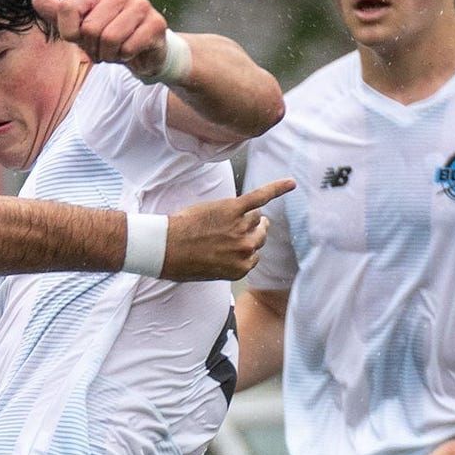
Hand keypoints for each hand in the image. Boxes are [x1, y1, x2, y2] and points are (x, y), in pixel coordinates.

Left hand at [32, 0, 170, 74]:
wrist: (141, 50)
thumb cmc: (105, 36)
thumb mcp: (77, 28)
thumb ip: (57, 13)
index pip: (66, 8)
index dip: (69, 31)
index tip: (80, 35)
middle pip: (89, 28)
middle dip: (92, 47)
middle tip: (101, 46)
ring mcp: (140, 5)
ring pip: (109, 38)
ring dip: (109, 54)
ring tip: (115, 49)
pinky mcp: (156, 23)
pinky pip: (129, 47)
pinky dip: (125, 57)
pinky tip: (130, 50)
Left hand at [163, 179, 293, 280]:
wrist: (163, 248)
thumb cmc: (181, 262)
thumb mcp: (210, 271)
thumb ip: (229, 262)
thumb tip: (238, 253)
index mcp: (241, 268)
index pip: (254, 253)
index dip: (240, 247)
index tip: (227, 246)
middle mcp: (246, 248)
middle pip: (259, 233)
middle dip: (246, 231)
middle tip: (227, 229)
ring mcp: (241, 228)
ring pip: (256, 216)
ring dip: (245, 215)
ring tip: (223, 218)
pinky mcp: (234, 209)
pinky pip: (261, 196)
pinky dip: (277, 188)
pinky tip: (290, 183)